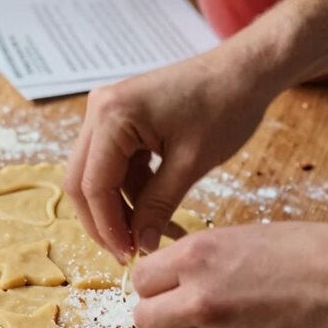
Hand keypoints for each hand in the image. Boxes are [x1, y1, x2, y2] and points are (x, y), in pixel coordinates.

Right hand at [65, 45, 273, 262]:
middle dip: (105, 221)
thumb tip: (140, 246)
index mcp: (111, 116)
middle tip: (131, 252)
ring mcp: (106, 112)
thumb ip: (158, 205)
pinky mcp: (120, 119)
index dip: (107, 227)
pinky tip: (157, 211)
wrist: (244, 71)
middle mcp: (98, 110)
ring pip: (97, 176)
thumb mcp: (191, 164)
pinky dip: (132, 191)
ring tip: (155, 234)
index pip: (92, 185)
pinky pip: (114, 164)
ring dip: (121, 208)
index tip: (129, 256)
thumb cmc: (225, 107)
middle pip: (82, 181)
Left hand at [132, 222, 327, 327]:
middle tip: (184, 313)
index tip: (165, 287)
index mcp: (197, 257)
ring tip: (224, 327)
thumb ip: (201, 259)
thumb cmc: (310, 253)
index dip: (153, 285)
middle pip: (145, 321)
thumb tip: (172, 275)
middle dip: (161, 317)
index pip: (140, 280)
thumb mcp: (243, 237)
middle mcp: (201, 299)